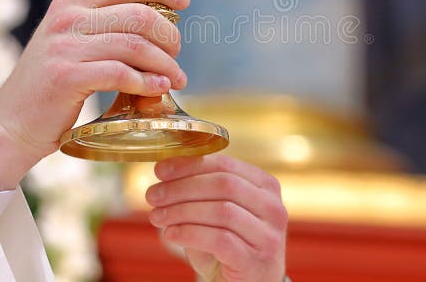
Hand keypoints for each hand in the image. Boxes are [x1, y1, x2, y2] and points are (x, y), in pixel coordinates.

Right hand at [0, 0, 188, 189]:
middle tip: (177, 55)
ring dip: (165, 64)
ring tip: (176, 79)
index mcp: (70, 4)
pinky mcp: (66, 77)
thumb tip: (159, 26)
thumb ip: (103, 29)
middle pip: (139, 14)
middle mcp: (67, 19)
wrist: (9, 125)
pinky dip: (147, 82)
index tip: (184, 0)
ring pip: (135, 45)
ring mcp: (65, 47)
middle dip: (169, 34)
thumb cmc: (49, 88)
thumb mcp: (70, 44)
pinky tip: (158, 89)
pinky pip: (121, 73)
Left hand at [146, 154, 287, 281]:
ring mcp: (267, 235)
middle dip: (182, 187)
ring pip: (221, 210)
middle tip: (153, 195)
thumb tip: (164, 172)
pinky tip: (170, 234)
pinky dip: (189, 233)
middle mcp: (273, 207)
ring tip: (156, 216)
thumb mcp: (216, 213)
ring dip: (181, 211)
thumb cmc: (230, 245)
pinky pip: (219, 239)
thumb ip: (199, 191)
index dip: (189, 165)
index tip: (160, 171)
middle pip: (223, 185)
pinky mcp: (255, 261)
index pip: (225, 165)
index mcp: (265, 186)